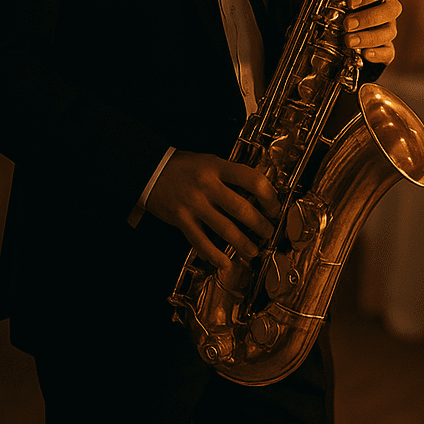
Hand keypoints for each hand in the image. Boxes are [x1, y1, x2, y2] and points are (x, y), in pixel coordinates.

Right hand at [146, 150, 281, 269]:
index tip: (274, 206)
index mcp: (218, 167)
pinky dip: (214, 255)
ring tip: (253, 251)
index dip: (269, 196)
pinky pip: (201, 242)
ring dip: (243, 243)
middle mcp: (207, 185)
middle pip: (242, 208)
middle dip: (260, 224)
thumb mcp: (211, 161)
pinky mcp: (181, 220)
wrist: (149, 170)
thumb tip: (258, 192)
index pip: (252, 180)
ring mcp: (194, 204)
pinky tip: (225, 262)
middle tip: (268, 232)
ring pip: (225, 228)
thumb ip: (231, 175)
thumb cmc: (185, 166)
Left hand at [344, 0, 400, 64]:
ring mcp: (389, 27)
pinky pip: (388, 51)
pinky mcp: (387, 47)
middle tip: (348, 24)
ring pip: (389, 32)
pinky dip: (377, 54)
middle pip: (390, 10)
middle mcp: (389, 7)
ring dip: (369, 37)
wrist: (344, 28)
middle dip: (367, 18)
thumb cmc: (342, 6)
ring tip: (349, 41)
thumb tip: (322, 6)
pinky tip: (365, 54)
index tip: (351, 2)